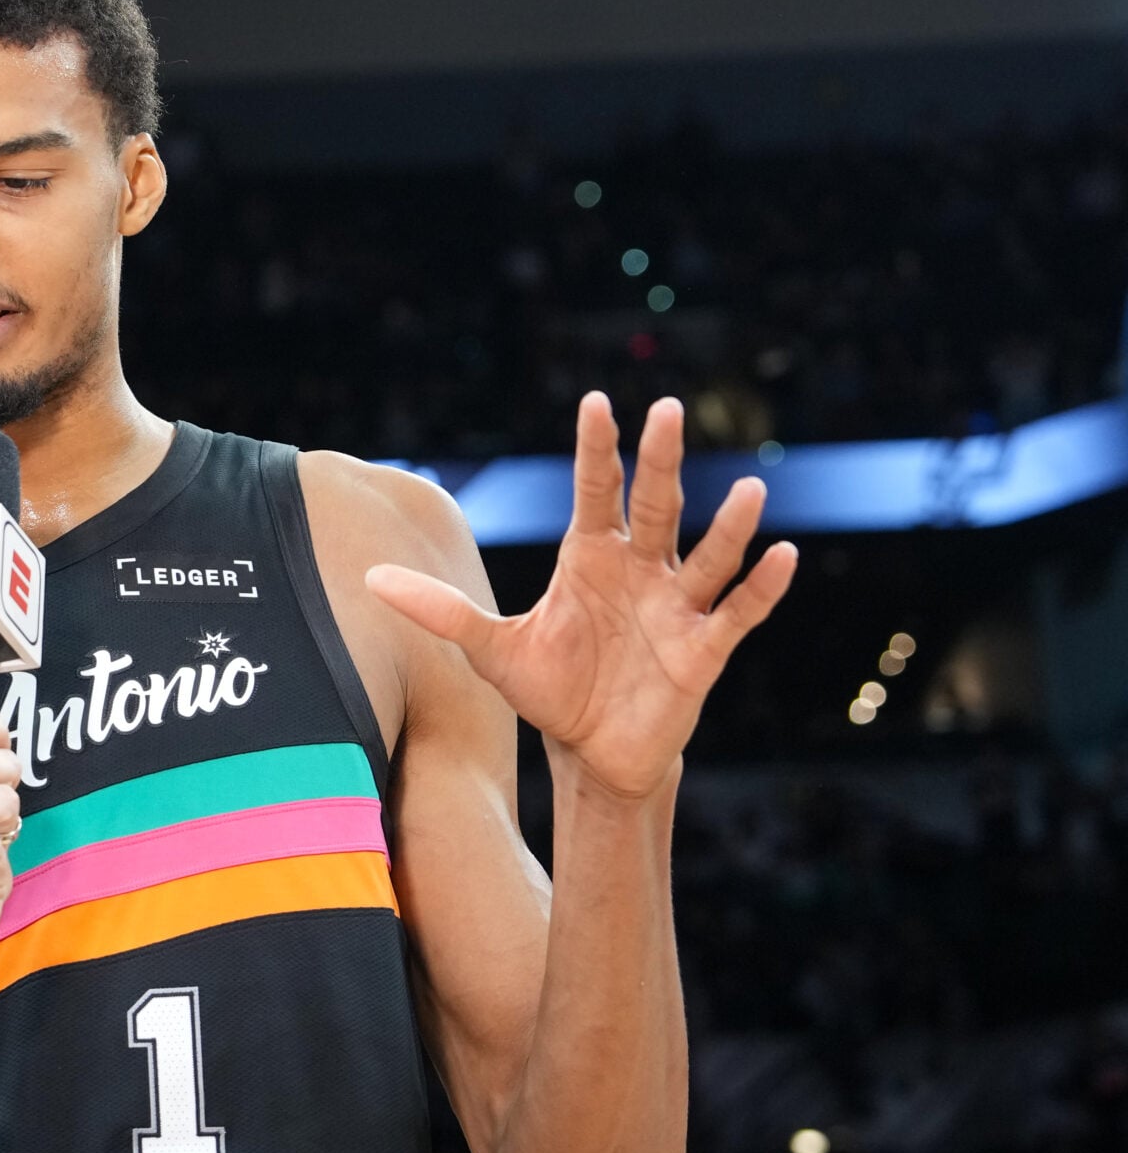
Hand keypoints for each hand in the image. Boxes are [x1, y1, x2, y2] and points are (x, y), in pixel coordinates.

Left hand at [367, 393, 797, 800]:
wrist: (593, 749)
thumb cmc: (550, 688)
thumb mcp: (490, 649)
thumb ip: (439, 611)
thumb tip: (369, 579)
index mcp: (591, 557)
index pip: (596, 492)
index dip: (598, 450)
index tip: (596, 403)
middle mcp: (640, 569)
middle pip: (656, 505)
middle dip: (660, 462)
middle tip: (666, 411)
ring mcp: (676, 606)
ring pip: (707, 555)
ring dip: (729, 526)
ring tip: (748, 489)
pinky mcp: (703, 650)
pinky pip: (738, 612)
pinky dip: (761, 588)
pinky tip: (784, 556)